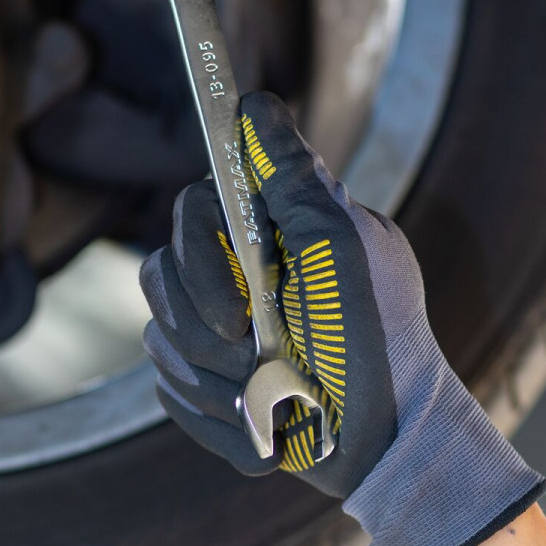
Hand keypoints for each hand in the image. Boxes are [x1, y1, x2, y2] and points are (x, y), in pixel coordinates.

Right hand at [140, 91, 544, 545]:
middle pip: (161, 270)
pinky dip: (215, 412)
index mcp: (270, 235)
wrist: (386, 441)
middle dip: (206, 316)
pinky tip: (263, 418)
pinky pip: (169, 390)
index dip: (204, 243)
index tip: (243, 277)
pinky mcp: (205, 388)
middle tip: (255, 343)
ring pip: (160, 335)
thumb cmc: (379, 339)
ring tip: (272, 387)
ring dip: (214, 372)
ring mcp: (215, 335)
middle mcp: (236, 277)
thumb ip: (296, 181)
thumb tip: (254, 104)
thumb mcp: (344, 251)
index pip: (196, 207)